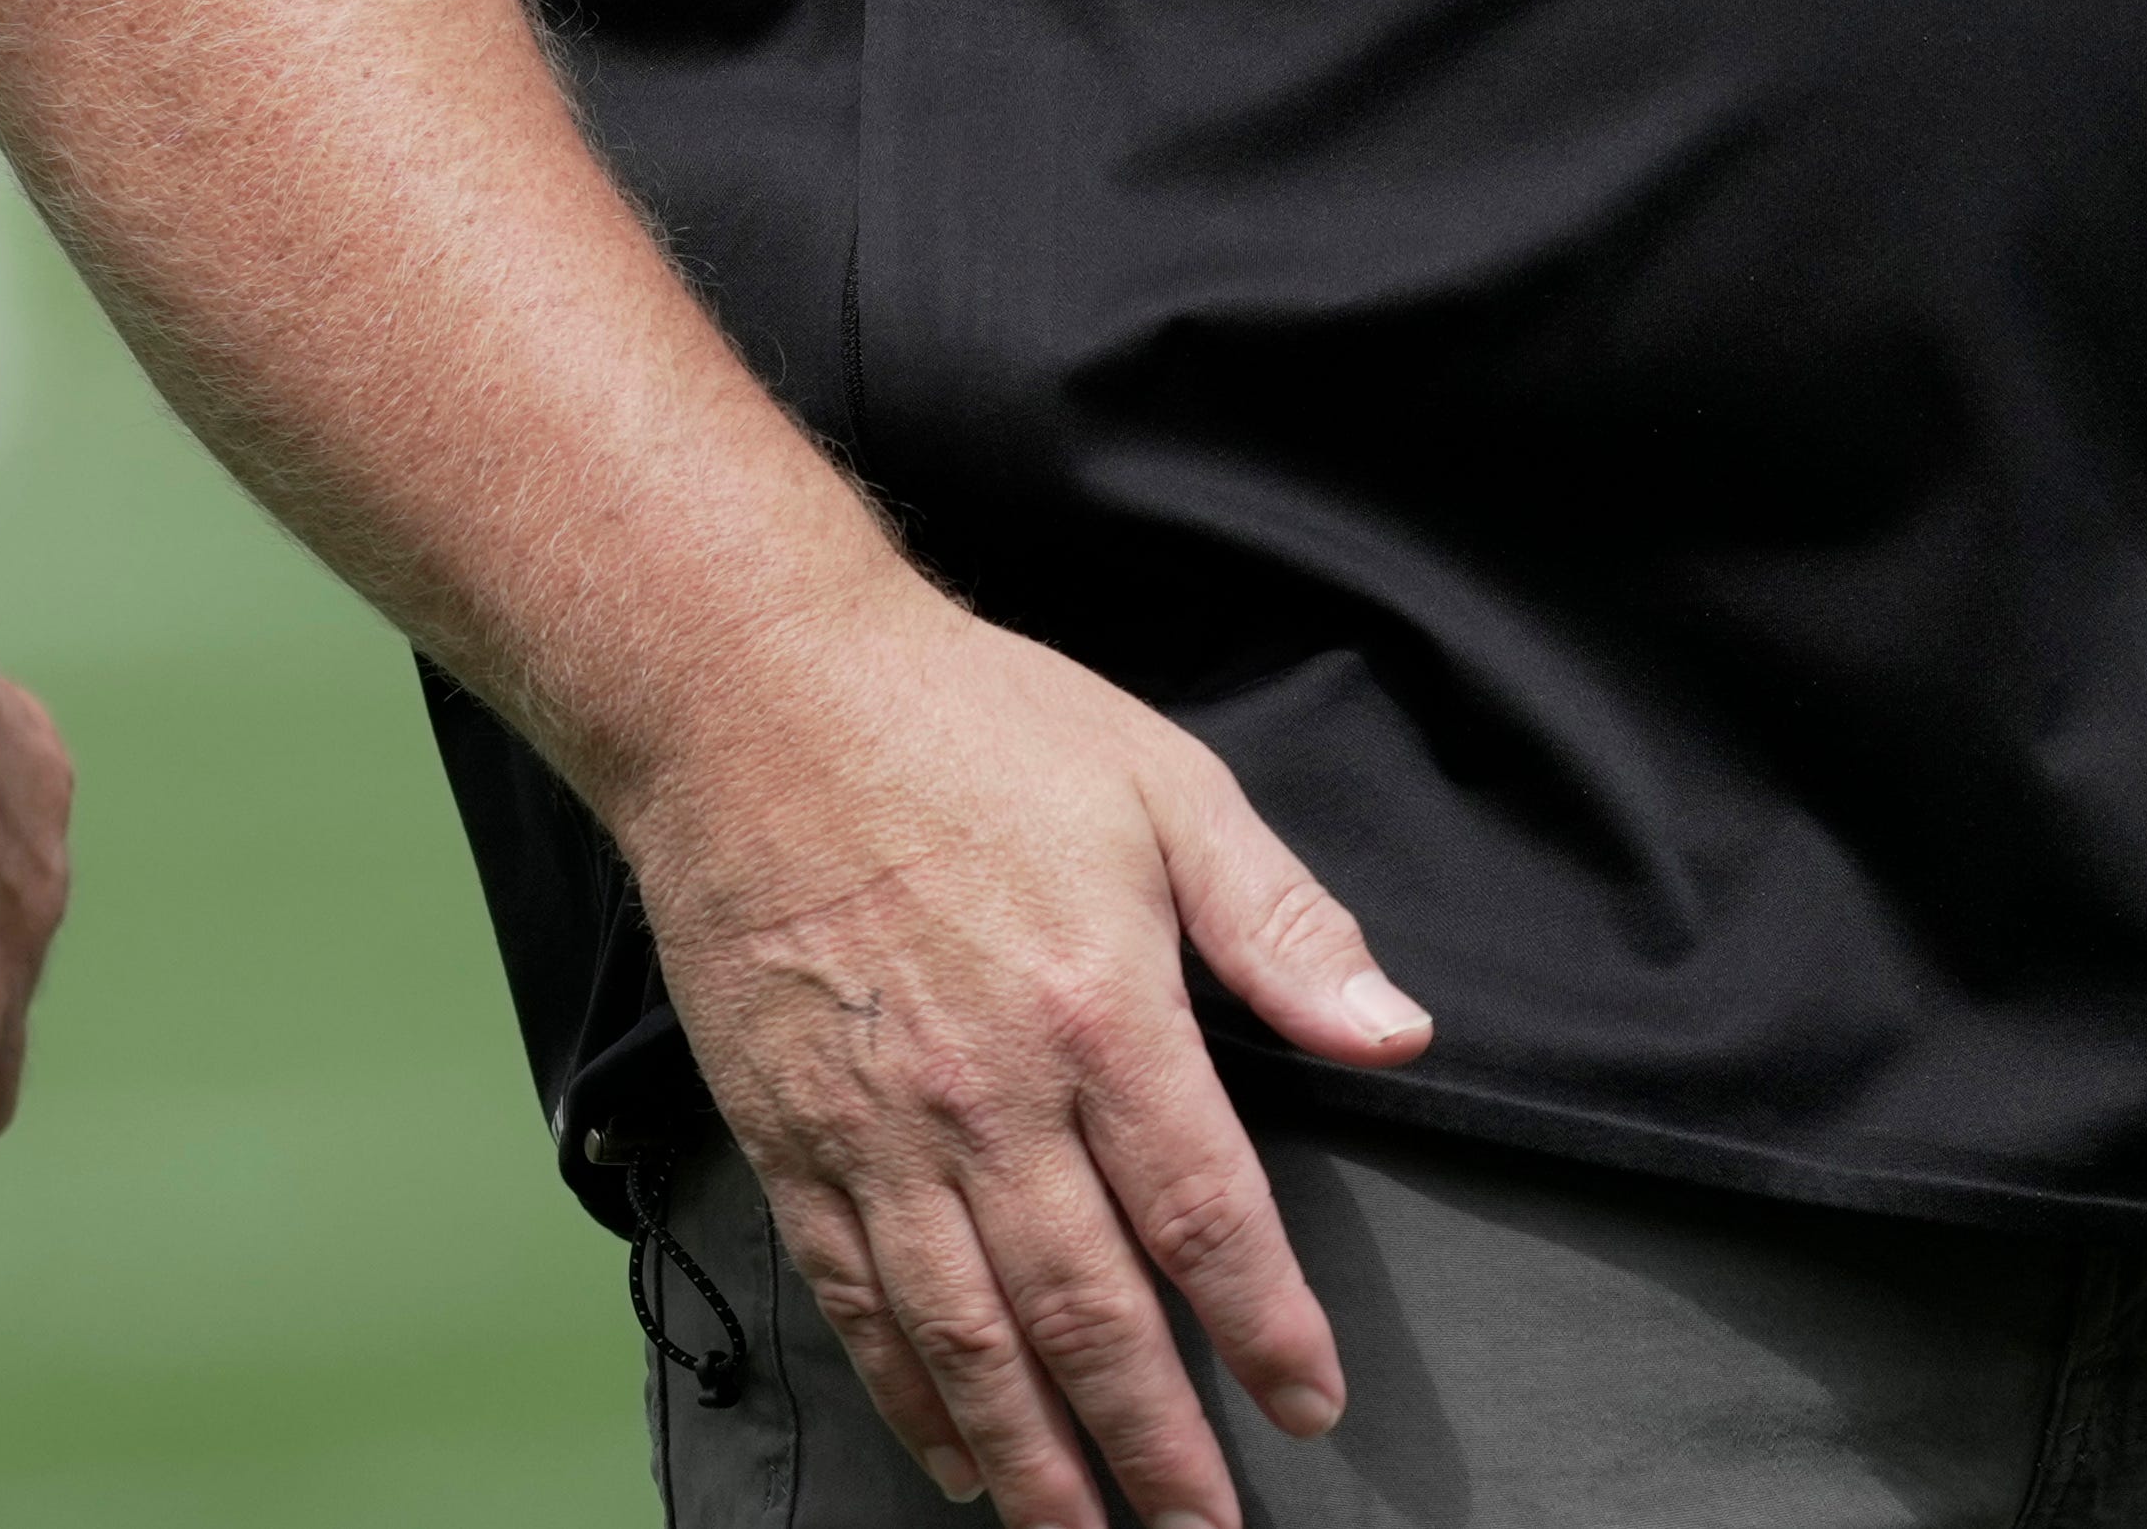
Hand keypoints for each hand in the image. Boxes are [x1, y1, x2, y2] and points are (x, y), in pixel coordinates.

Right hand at [621, 586, 1429, 1528]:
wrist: (752, 694)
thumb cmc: (968, 725)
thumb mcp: (1166, 786)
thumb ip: (1283, 923)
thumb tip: (1394, 1032)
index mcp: (1101, 1012)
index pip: (1204, 1214)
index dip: (1265, 1327)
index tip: (1309, 1406)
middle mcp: (990, 1099)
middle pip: (1088, 1313)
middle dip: (1156, 1447)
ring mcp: (879, 1130)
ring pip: (969, 1338)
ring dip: (1034, 1459)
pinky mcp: (792, 1136)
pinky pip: (857, 1299)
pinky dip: (908, 1393)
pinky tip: (952, 1453)